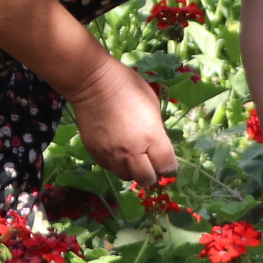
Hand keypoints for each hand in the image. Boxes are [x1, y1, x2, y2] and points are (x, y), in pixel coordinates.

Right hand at [63, 55, 177, 185]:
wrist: (93, 82)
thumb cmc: (128, 86)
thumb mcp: (152, 105)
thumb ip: (156, 129)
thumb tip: (156, 144)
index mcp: (151, 137)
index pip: (167, 167)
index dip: (170, 168)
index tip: (168, 163)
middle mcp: (132, 151)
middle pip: (147, 179)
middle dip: (152, 175)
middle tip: (151, 164)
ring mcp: (111, 154)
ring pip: (126, 176)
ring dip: (132, 170)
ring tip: (132, 158)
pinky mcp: (95, 152)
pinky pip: (109, 167)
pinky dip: (115, 164)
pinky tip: (116, 151)